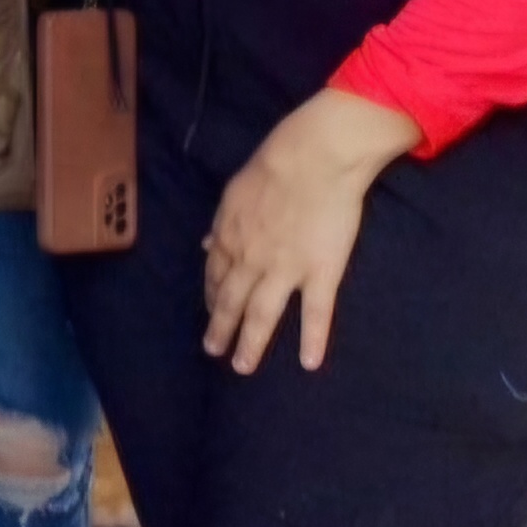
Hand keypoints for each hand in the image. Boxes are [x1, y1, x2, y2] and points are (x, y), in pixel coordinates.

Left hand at [201, 85, 419, 373]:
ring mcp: (284, 269)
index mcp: (228, 238)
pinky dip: (312, 339)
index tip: (211, 313)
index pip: (214, 275)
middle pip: (230, 301)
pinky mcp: (320, 272)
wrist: (312, 159)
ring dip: (251, 343)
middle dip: (220, 329)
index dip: (211, 297)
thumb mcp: (233, 194)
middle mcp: (249, 259)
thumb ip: (221, 225)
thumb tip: (205, 245)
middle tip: (214, 353)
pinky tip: (310, 363)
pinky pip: (315, 313)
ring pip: (262, 314)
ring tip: (243, 368)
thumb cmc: (274, 167)